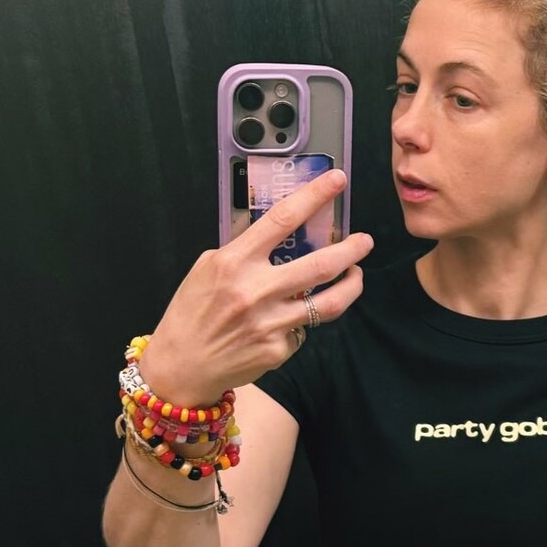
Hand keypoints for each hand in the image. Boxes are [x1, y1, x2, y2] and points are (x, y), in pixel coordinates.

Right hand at [143, 166, 372, 405]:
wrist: (182, 366)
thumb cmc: (191, 314)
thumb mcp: (207, 268)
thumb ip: (242, 249)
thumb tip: (278, 233)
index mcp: (235, 262)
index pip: (283, 220)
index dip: (314, 196)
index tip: (336, 181)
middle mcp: (256, 291)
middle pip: (321, 265)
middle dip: (351, 249)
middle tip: (365, 241)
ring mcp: (271, 323)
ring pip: (329, 302)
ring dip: (351, 285)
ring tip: (356, 274)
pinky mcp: (279, 350)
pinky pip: (304, 329)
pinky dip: (304, 320)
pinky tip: (296, 316)